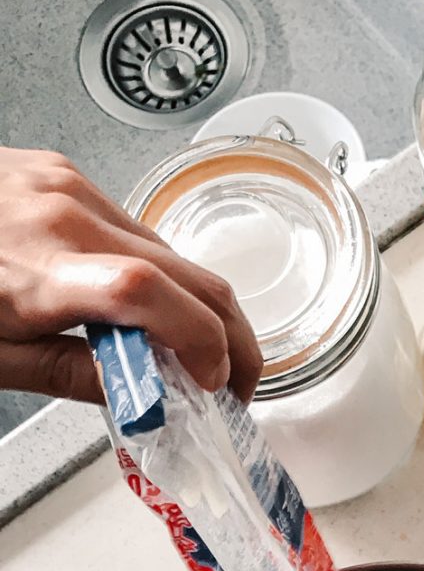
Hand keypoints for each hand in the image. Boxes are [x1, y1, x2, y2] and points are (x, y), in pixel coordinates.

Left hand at [0, 147, 262, 403]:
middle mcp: (66, 214)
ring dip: (198, 309)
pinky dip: (159, 276)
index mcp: (40, 268)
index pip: (153, 297)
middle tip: (235, 385)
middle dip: (232, 338)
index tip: (212, 387)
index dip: (203, 344)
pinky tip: (143, 309)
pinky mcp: (65, 173)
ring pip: (174, 253)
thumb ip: (74, 376)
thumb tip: (145, 397)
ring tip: (187, 356)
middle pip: (192, 275)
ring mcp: (69, 186)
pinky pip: (136, 229)